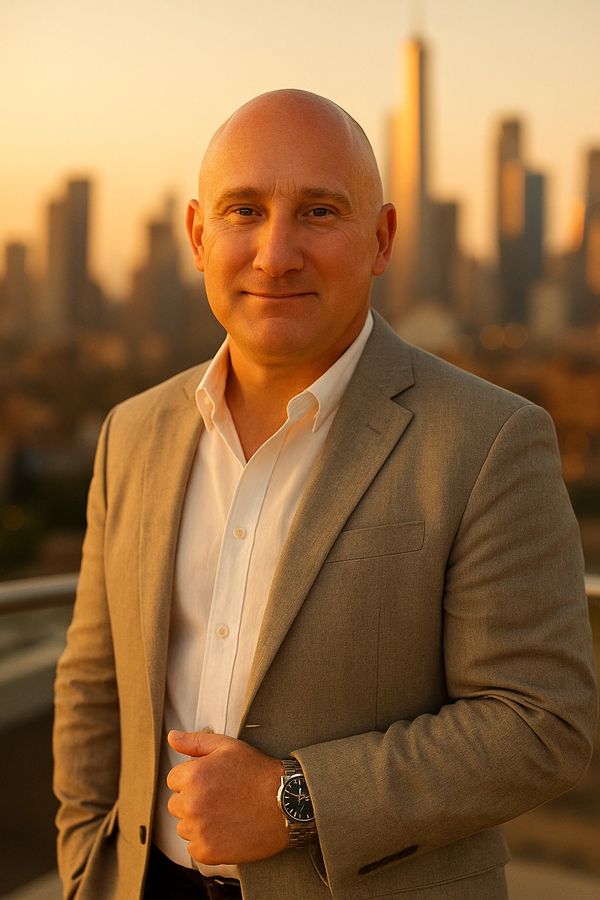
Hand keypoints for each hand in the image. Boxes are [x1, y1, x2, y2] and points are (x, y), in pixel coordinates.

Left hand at [166, 730, 288, 865]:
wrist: (284, 804)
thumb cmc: (257, 772)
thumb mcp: (228, 747)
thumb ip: (195, 741)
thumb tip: (172, 737)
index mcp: (193, 776)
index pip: (174, 780)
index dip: (193, 779)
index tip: (213, 782)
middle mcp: (191, 804)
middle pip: (176, 805)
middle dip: (193, 800)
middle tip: (221, 798)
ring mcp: (198, 830)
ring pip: (184, 827)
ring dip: (198, 822)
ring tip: (225, 814)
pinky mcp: (207, 852)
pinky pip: (194, 848)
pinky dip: (207, 842)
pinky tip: (227, 830)